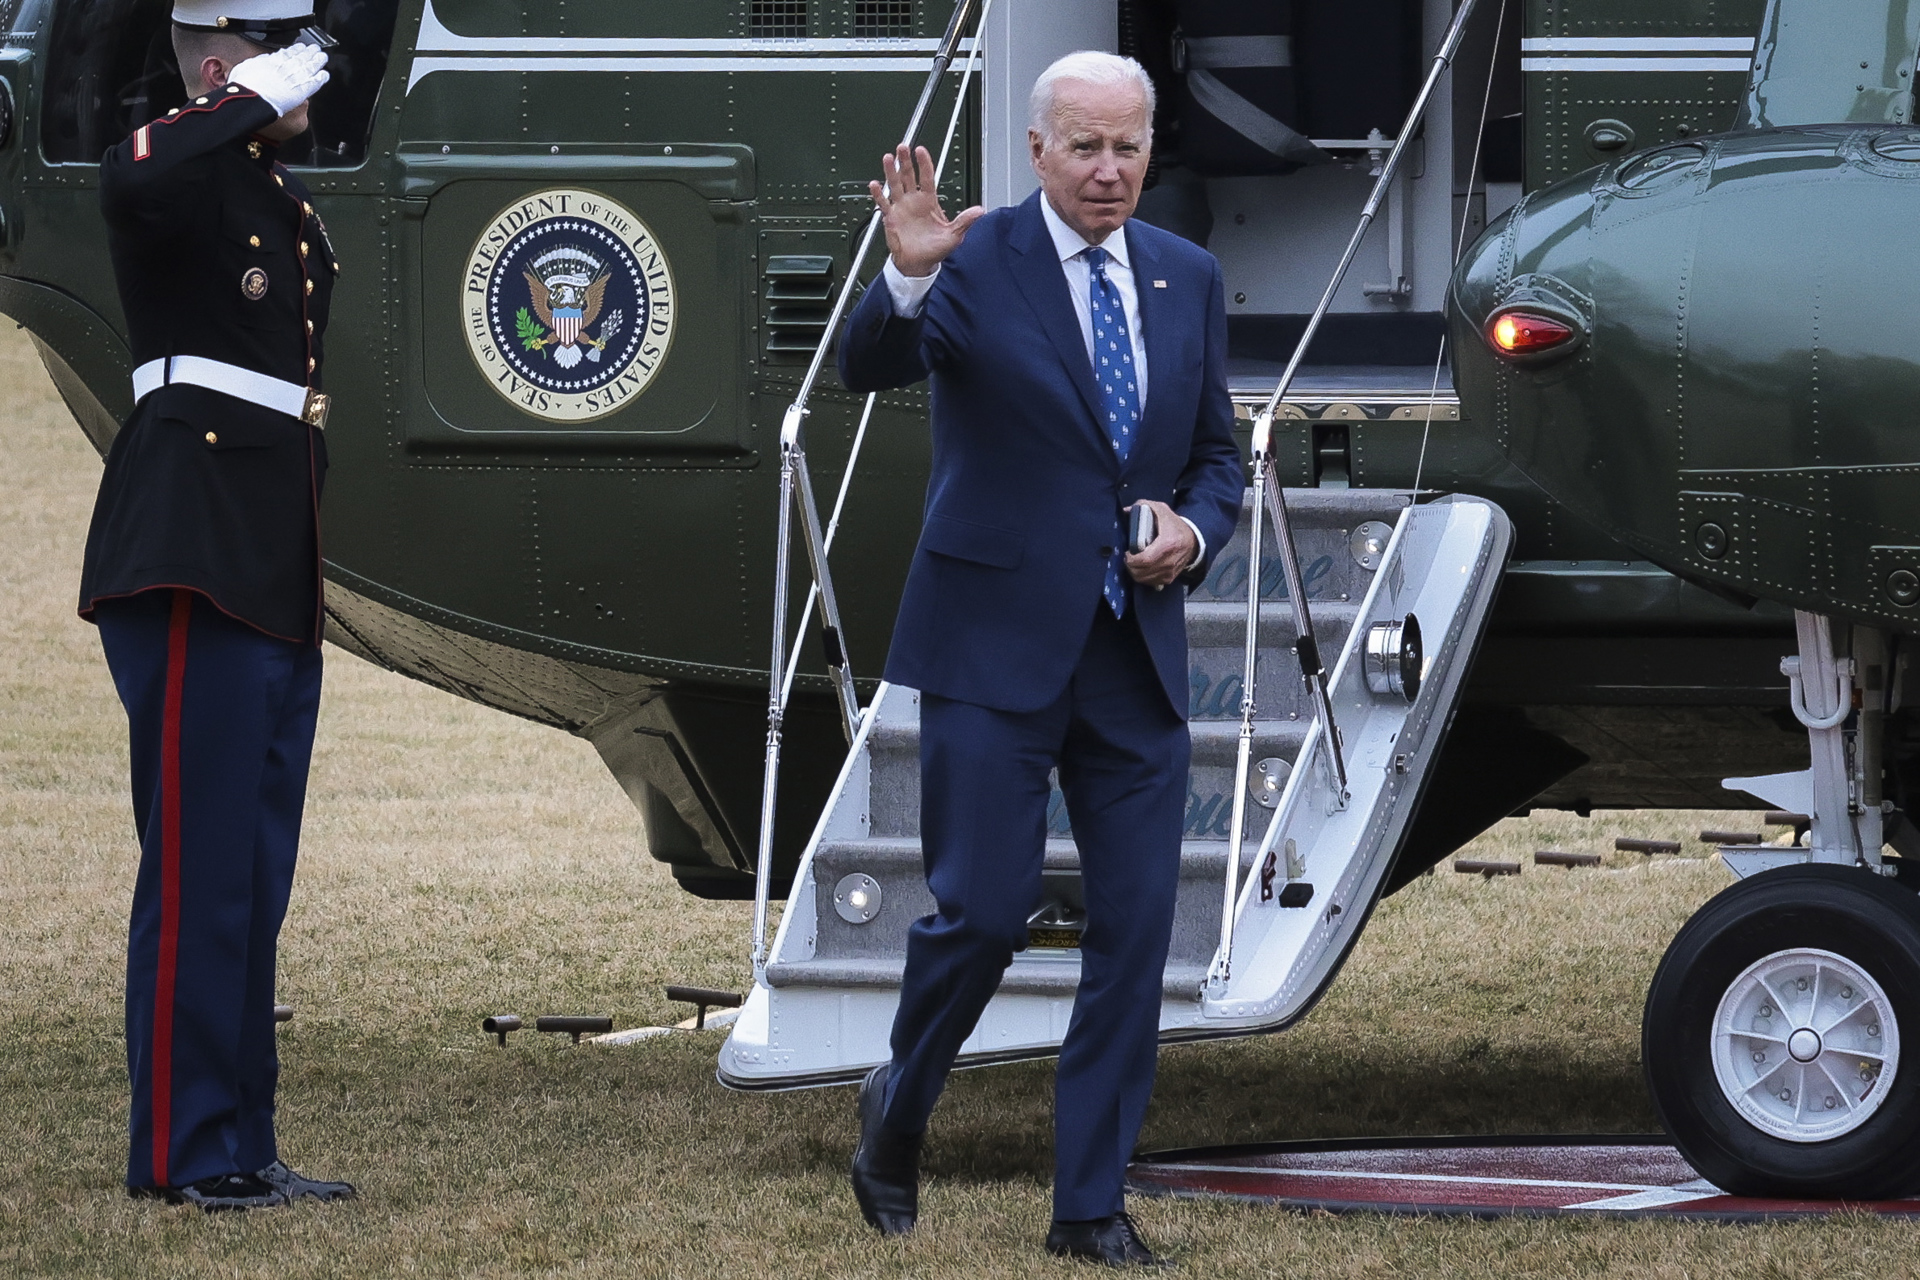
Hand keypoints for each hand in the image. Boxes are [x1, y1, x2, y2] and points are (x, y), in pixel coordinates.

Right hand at [229, 44, 329, 117]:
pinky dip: (320, 78)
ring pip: (309, 67)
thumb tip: (264, 60)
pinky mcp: (302, 90)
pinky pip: (314, 83)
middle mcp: (285, 68)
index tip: (300, 47)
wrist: (252, 96)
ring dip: (317, 61)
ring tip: (322, 57)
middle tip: (315, 48)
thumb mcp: (246, 66)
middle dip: (308, 52)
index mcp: (272, 61)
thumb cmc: (245, 85)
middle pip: (300, 58)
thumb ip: (258, 63)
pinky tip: (325, 75)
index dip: (295, 50)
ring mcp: (295, 79)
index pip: (286, 53)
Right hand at [870, 144, 983, 277]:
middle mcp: (914, 201)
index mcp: (929, 201)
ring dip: (891, 171)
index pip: (926, 177)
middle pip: (908, 176)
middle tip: (903, 147)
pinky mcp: (891, 217)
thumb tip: (980, 210)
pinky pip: (883, 203)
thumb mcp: (954, 235)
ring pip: (895, 185)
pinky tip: (875, 184)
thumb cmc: (935, 249)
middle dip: (905, 161)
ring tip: (888, 158)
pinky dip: (878, 194)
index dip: (924, 164)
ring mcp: (901, 207)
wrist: (918, 263)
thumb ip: (965, 220)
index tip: (921, 151)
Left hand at [1125, 500, 1197, 589]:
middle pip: (1143, 571)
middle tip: (1128, 558)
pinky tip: (1141, 568)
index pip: (1145, 559)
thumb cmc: (1174, 525)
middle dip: (1130, 566)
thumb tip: (1125, 511)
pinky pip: (1150, 582)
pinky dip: (1142, 577)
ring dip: (1135, 572)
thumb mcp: (1161, 510)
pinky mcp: (1169, 578)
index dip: (1132, 559)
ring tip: (1133, 562)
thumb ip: (1142, 507)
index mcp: (1168, 543)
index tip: (1127, 553)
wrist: (1193, 540)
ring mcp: (1170, 571)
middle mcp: (1170, 561)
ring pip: (1145, 579)